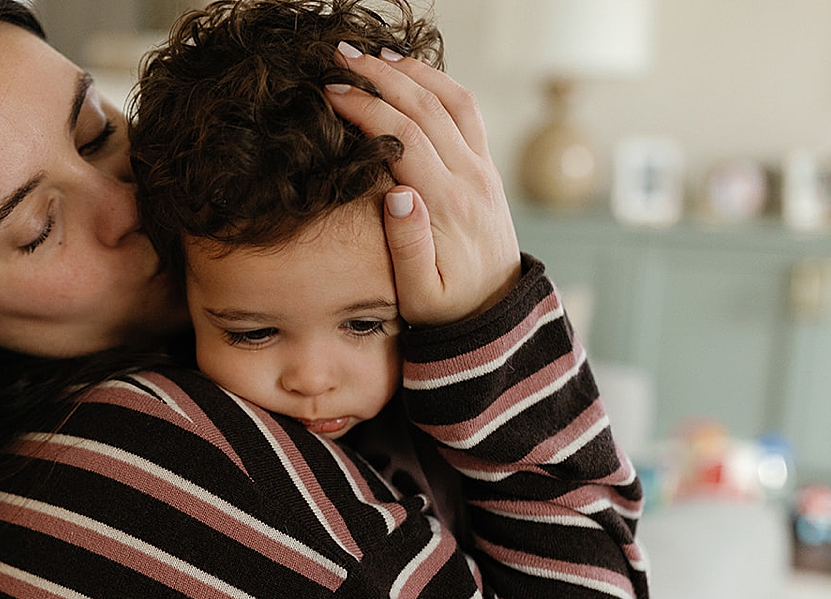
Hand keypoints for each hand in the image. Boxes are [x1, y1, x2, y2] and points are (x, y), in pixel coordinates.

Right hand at [324, 45, 521, 325]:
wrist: (497, 310)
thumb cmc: (449, 307)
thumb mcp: (421, 294)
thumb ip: (408, 248)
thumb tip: (398, 196)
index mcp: (448, 205)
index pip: (404, 139)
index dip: (366, 109)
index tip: (332, 92)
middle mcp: (471, 178)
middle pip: (425, 108)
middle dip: (381, 78)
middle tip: (341, 57)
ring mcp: (482, 168)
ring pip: (450, 100)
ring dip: (411, 72)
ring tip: (373, 56)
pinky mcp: (485, 167)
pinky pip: (467, 111)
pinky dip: (439, 83)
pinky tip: (412, 74)